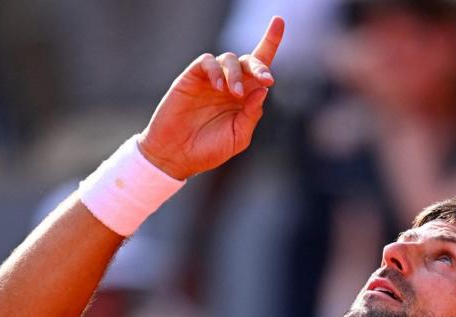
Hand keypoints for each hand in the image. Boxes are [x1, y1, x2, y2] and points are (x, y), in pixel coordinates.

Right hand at [137, 16, 284, 179]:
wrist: (176, 156)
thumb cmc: (208, 149)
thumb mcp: (238, 137)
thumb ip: (252, 114)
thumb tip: (263, 89)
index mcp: (245, 97)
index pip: (260, 67)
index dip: (271, 42)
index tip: (280, 21)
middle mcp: (230, 84)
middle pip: (249, 61)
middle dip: (260, 65)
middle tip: (266, 78)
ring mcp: (210, 80)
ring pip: (229, 59)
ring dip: (236, 74)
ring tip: (235, 93)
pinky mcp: (191, 77)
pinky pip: (207, 62)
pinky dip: (216, 70)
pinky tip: (218, 86)